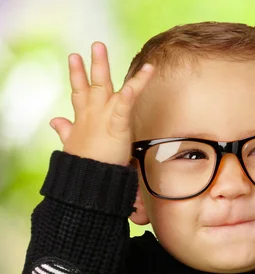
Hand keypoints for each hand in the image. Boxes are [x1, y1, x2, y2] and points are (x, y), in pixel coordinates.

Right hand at [49, 41, 153, 166]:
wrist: (88, 180)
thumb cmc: (84, 164)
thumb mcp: (72, 143)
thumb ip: (65, 129)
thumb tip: (55, 121)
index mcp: (84, 117)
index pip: (79, 91)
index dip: (77, 74)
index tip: (74, 56)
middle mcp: (93, 113)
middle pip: (94, 84)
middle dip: (96, 64)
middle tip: (97, 45)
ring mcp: (104, 118)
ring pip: (109, 89)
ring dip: (111, 71)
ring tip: (116, 55)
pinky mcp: (117, 127)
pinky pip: (123, 109)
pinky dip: (128, 97)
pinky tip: (132, 87)